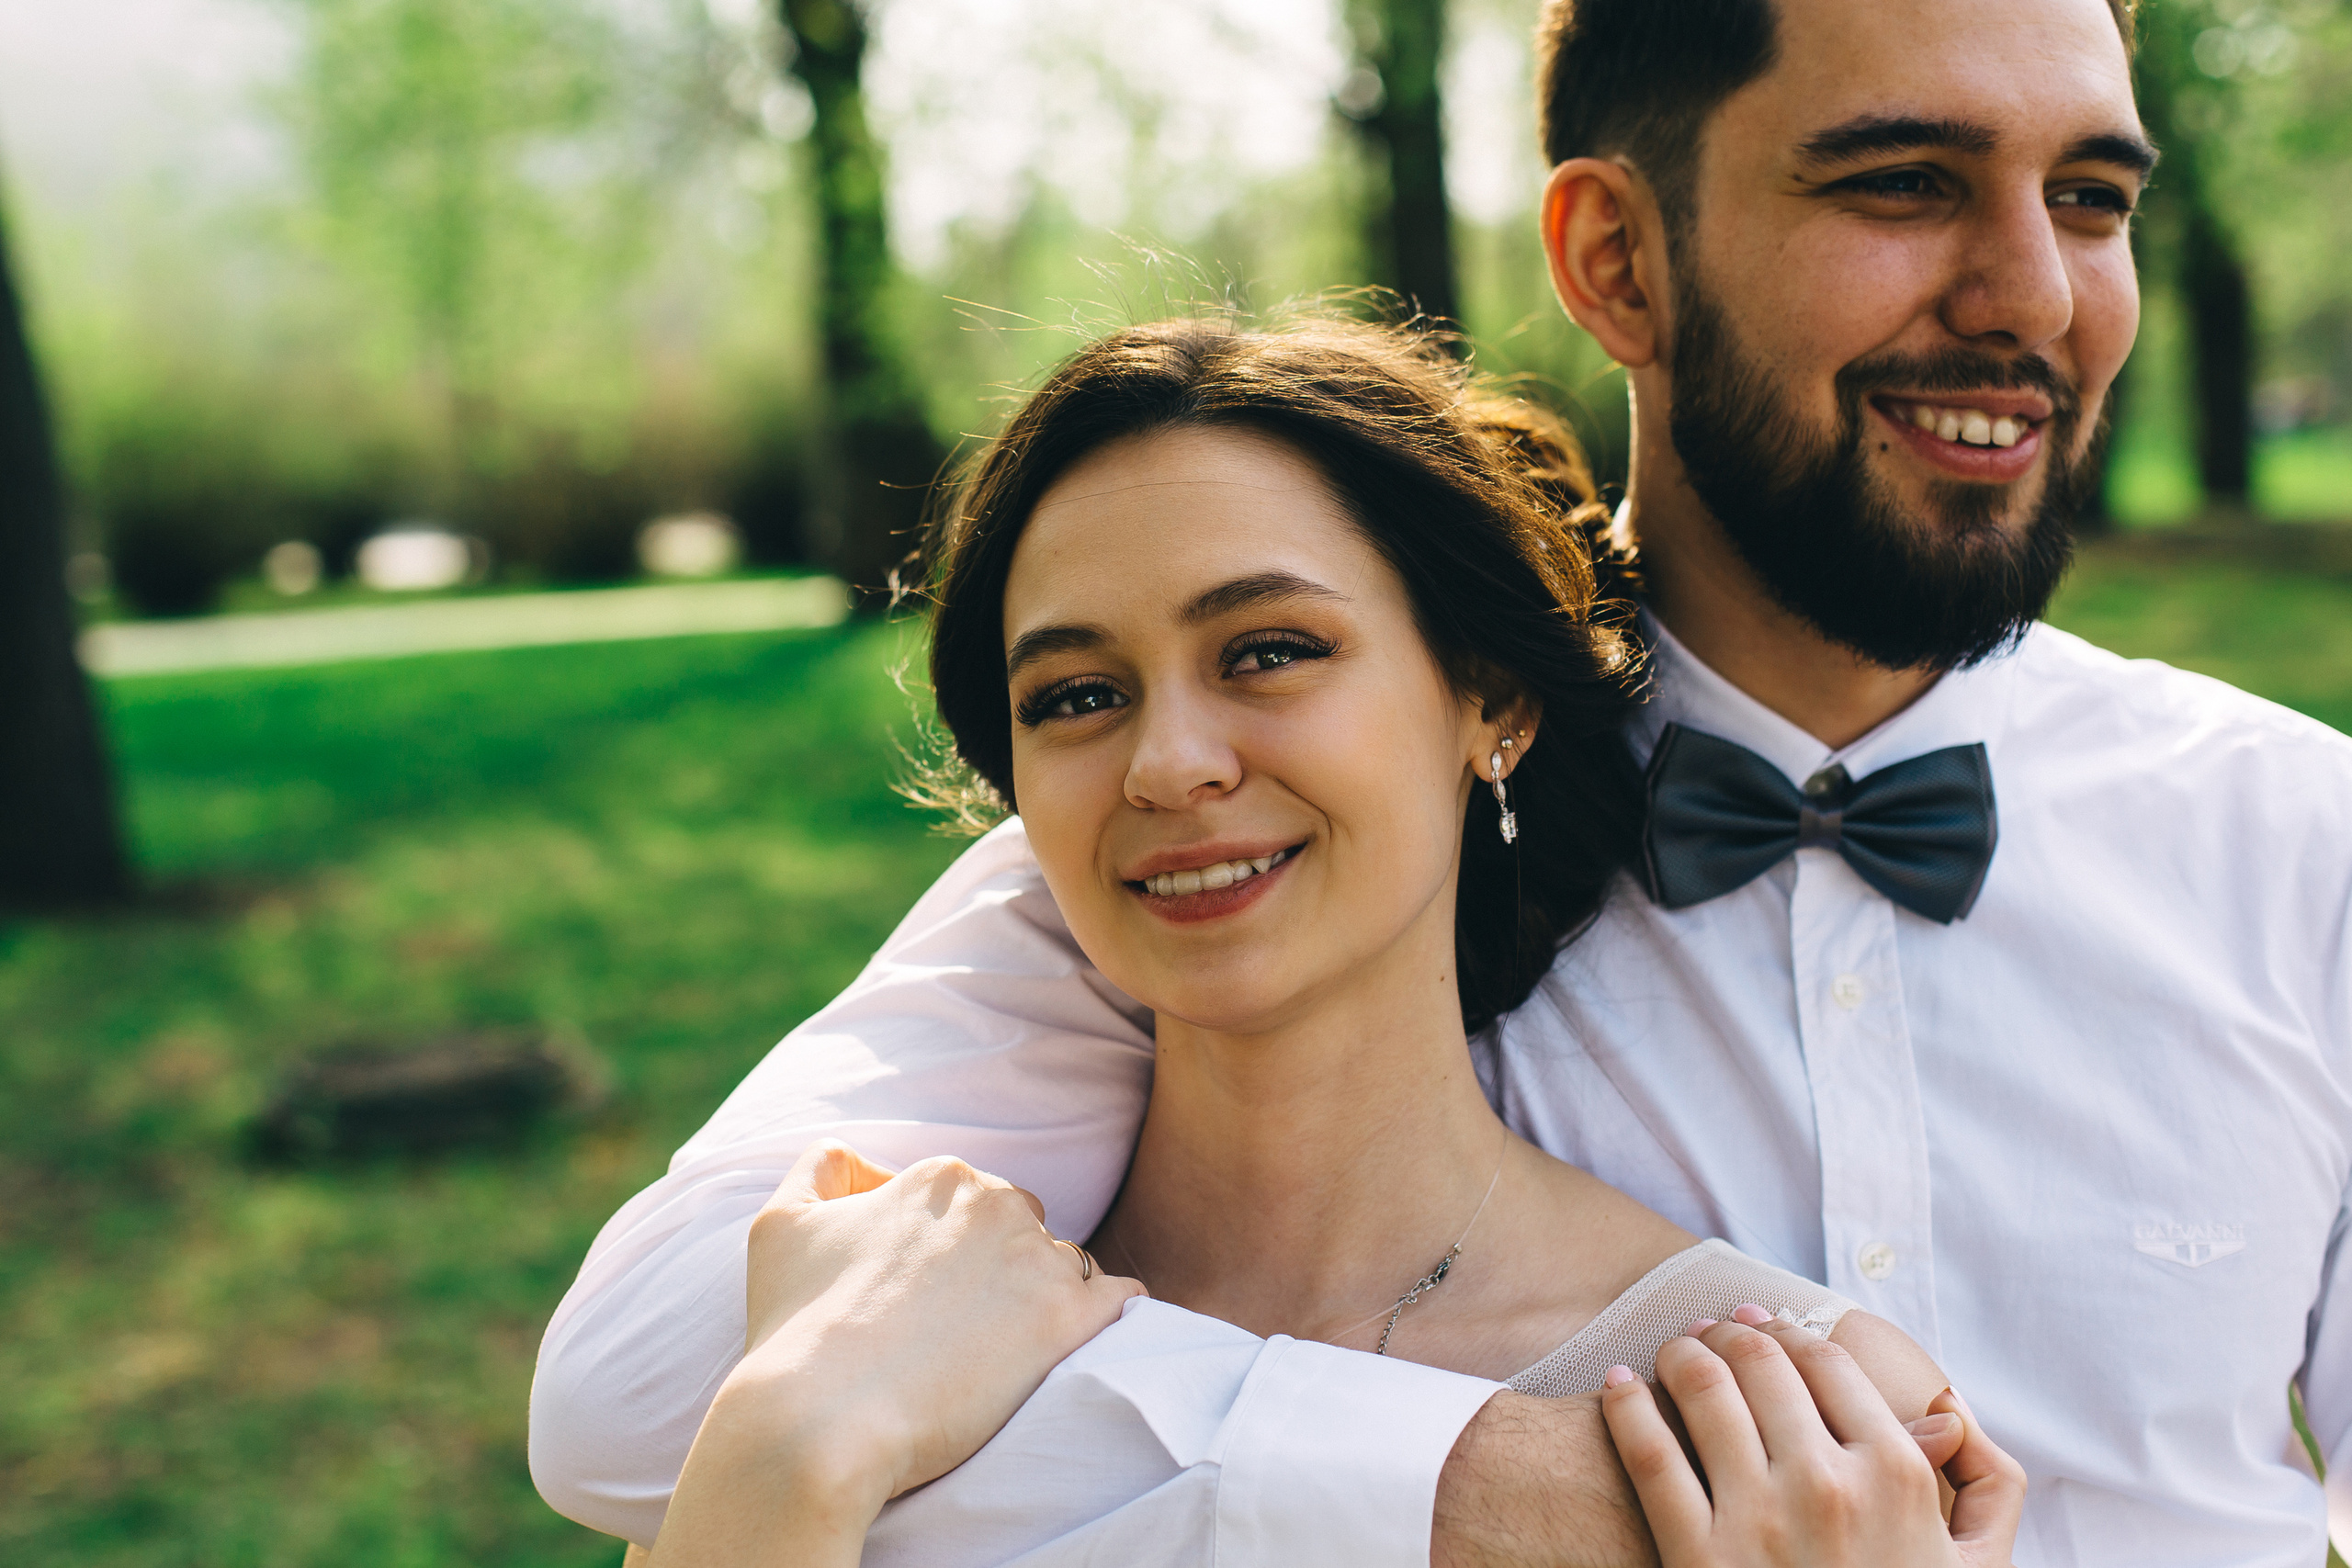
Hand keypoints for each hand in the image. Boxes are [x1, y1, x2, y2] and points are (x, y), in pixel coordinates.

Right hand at [739, 1141, 1146, 1496]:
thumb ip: (818, 1172)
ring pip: (1068, 1266)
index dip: (949, 1255)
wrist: (820, 1420)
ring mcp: (1040, 1259)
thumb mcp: (781, 1226)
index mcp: (940, 1179)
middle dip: (1001, 1272)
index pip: (970, 1205)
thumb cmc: (795, 1329)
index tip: (926, 1303)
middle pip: (1022, 1230)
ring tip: (1007, 1357)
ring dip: (1045, 1300)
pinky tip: (1075, 1348)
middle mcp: (998, 1204)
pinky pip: (1120, 1301)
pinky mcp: (1072, 1320)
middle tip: (963, 1334)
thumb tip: (844, 1155)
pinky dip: (1107, 1320)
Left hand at [1600, 1312, 2023, 1567]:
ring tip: (1670, 1352)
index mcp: (1895, 1474)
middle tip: (1708, 1328)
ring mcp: (1759, 1522)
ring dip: (1679, 1353)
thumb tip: (1950, 1411)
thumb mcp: (1978, 1565)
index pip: (1826, 1363)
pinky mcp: (1697, 1558)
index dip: (1787, 1331)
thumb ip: (1988, 1484)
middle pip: (1760, 1363)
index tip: (1763, 1323)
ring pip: (1703, 1389)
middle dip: (1728, 1332)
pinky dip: (1626, 1407)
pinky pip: (1649, 1455)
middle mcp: (1827, 1486)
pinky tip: (1618, 1389)